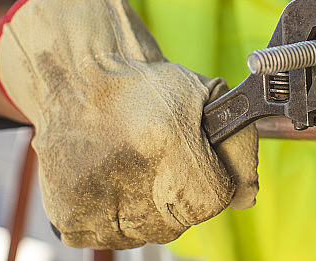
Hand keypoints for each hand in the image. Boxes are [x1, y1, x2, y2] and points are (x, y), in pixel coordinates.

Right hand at [0, 0, 257, 249]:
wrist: (81, 78)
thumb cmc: (147, 86)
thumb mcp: (205, 97)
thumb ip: (238, 146)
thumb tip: (245, 197)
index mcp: (167, 138)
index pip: (212, 200)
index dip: (213, 183)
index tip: (201, 167)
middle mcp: (128, 173)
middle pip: (179, 222)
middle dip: (182, 198)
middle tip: (164, 164)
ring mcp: (94, 201)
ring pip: (146, 235)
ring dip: (149, 211)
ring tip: (136, 170)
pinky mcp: (69, 217)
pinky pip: (110, 238)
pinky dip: (115, 218)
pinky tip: (112, 182)